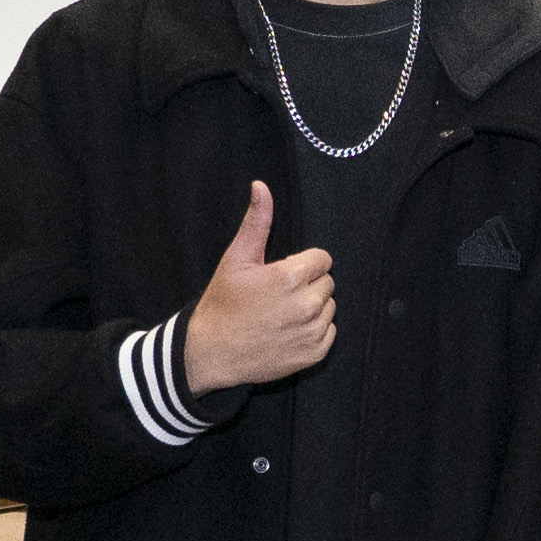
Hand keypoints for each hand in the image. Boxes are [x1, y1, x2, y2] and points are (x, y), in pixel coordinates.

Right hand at [184, 181, 337, 393]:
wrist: (211, 353)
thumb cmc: (222, 304)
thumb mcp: (236, 259)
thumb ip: (257, 222)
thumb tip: (261, 187)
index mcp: (291, 277)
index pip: (322, 259)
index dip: (302, 264)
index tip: (281, 274)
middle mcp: (307, 305)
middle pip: (327, 282)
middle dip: (307, 284)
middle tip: (278, 295)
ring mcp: (312, 331)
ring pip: (329, 307)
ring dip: (312, 307)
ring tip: (281, 313)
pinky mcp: (314, 353)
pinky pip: (329, 332)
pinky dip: (314, 331)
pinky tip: (288, 331)